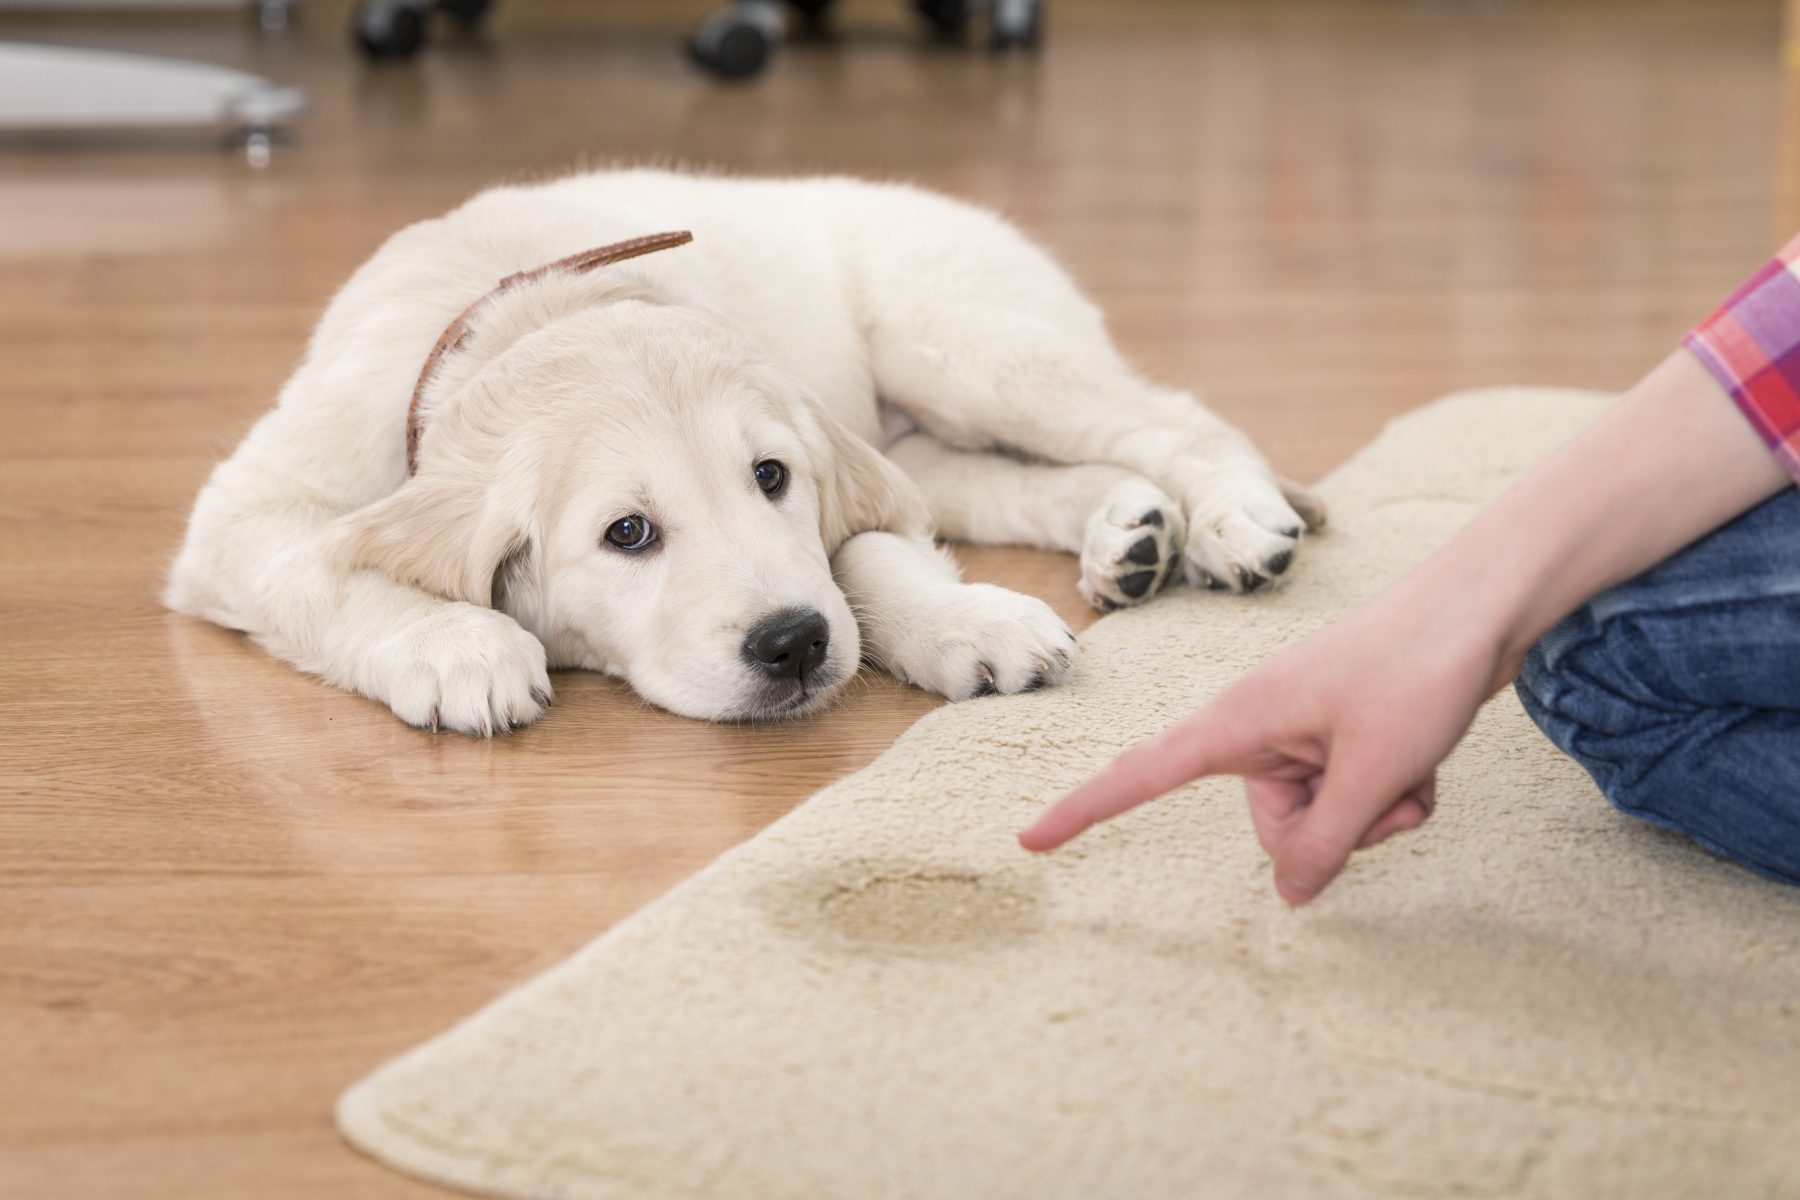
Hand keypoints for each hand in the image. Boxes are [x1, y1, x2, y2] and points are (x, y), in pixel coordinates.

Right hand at [1018, 573, 1510, 903]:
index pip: (1142, 774)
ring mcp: (1305, 731)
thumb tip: (1290, 896)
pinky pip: (1356, 796)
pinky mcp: (1342, 733)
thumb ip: (1325, 843)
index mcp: (1239, 721)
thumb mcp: (1373, 773)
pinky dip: (1396, 792)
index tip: (1029, 839)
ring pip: (1324, 818)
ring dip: (1377, 811)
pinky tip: (1427, 758)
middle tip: (1385, 788)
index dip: (1084, 810)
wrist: (1483, 604)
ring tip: (1413, 764)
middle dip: (1336, 830)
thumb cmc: (1417, 670)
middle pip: (1274, 827)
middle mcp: (1261, 727)